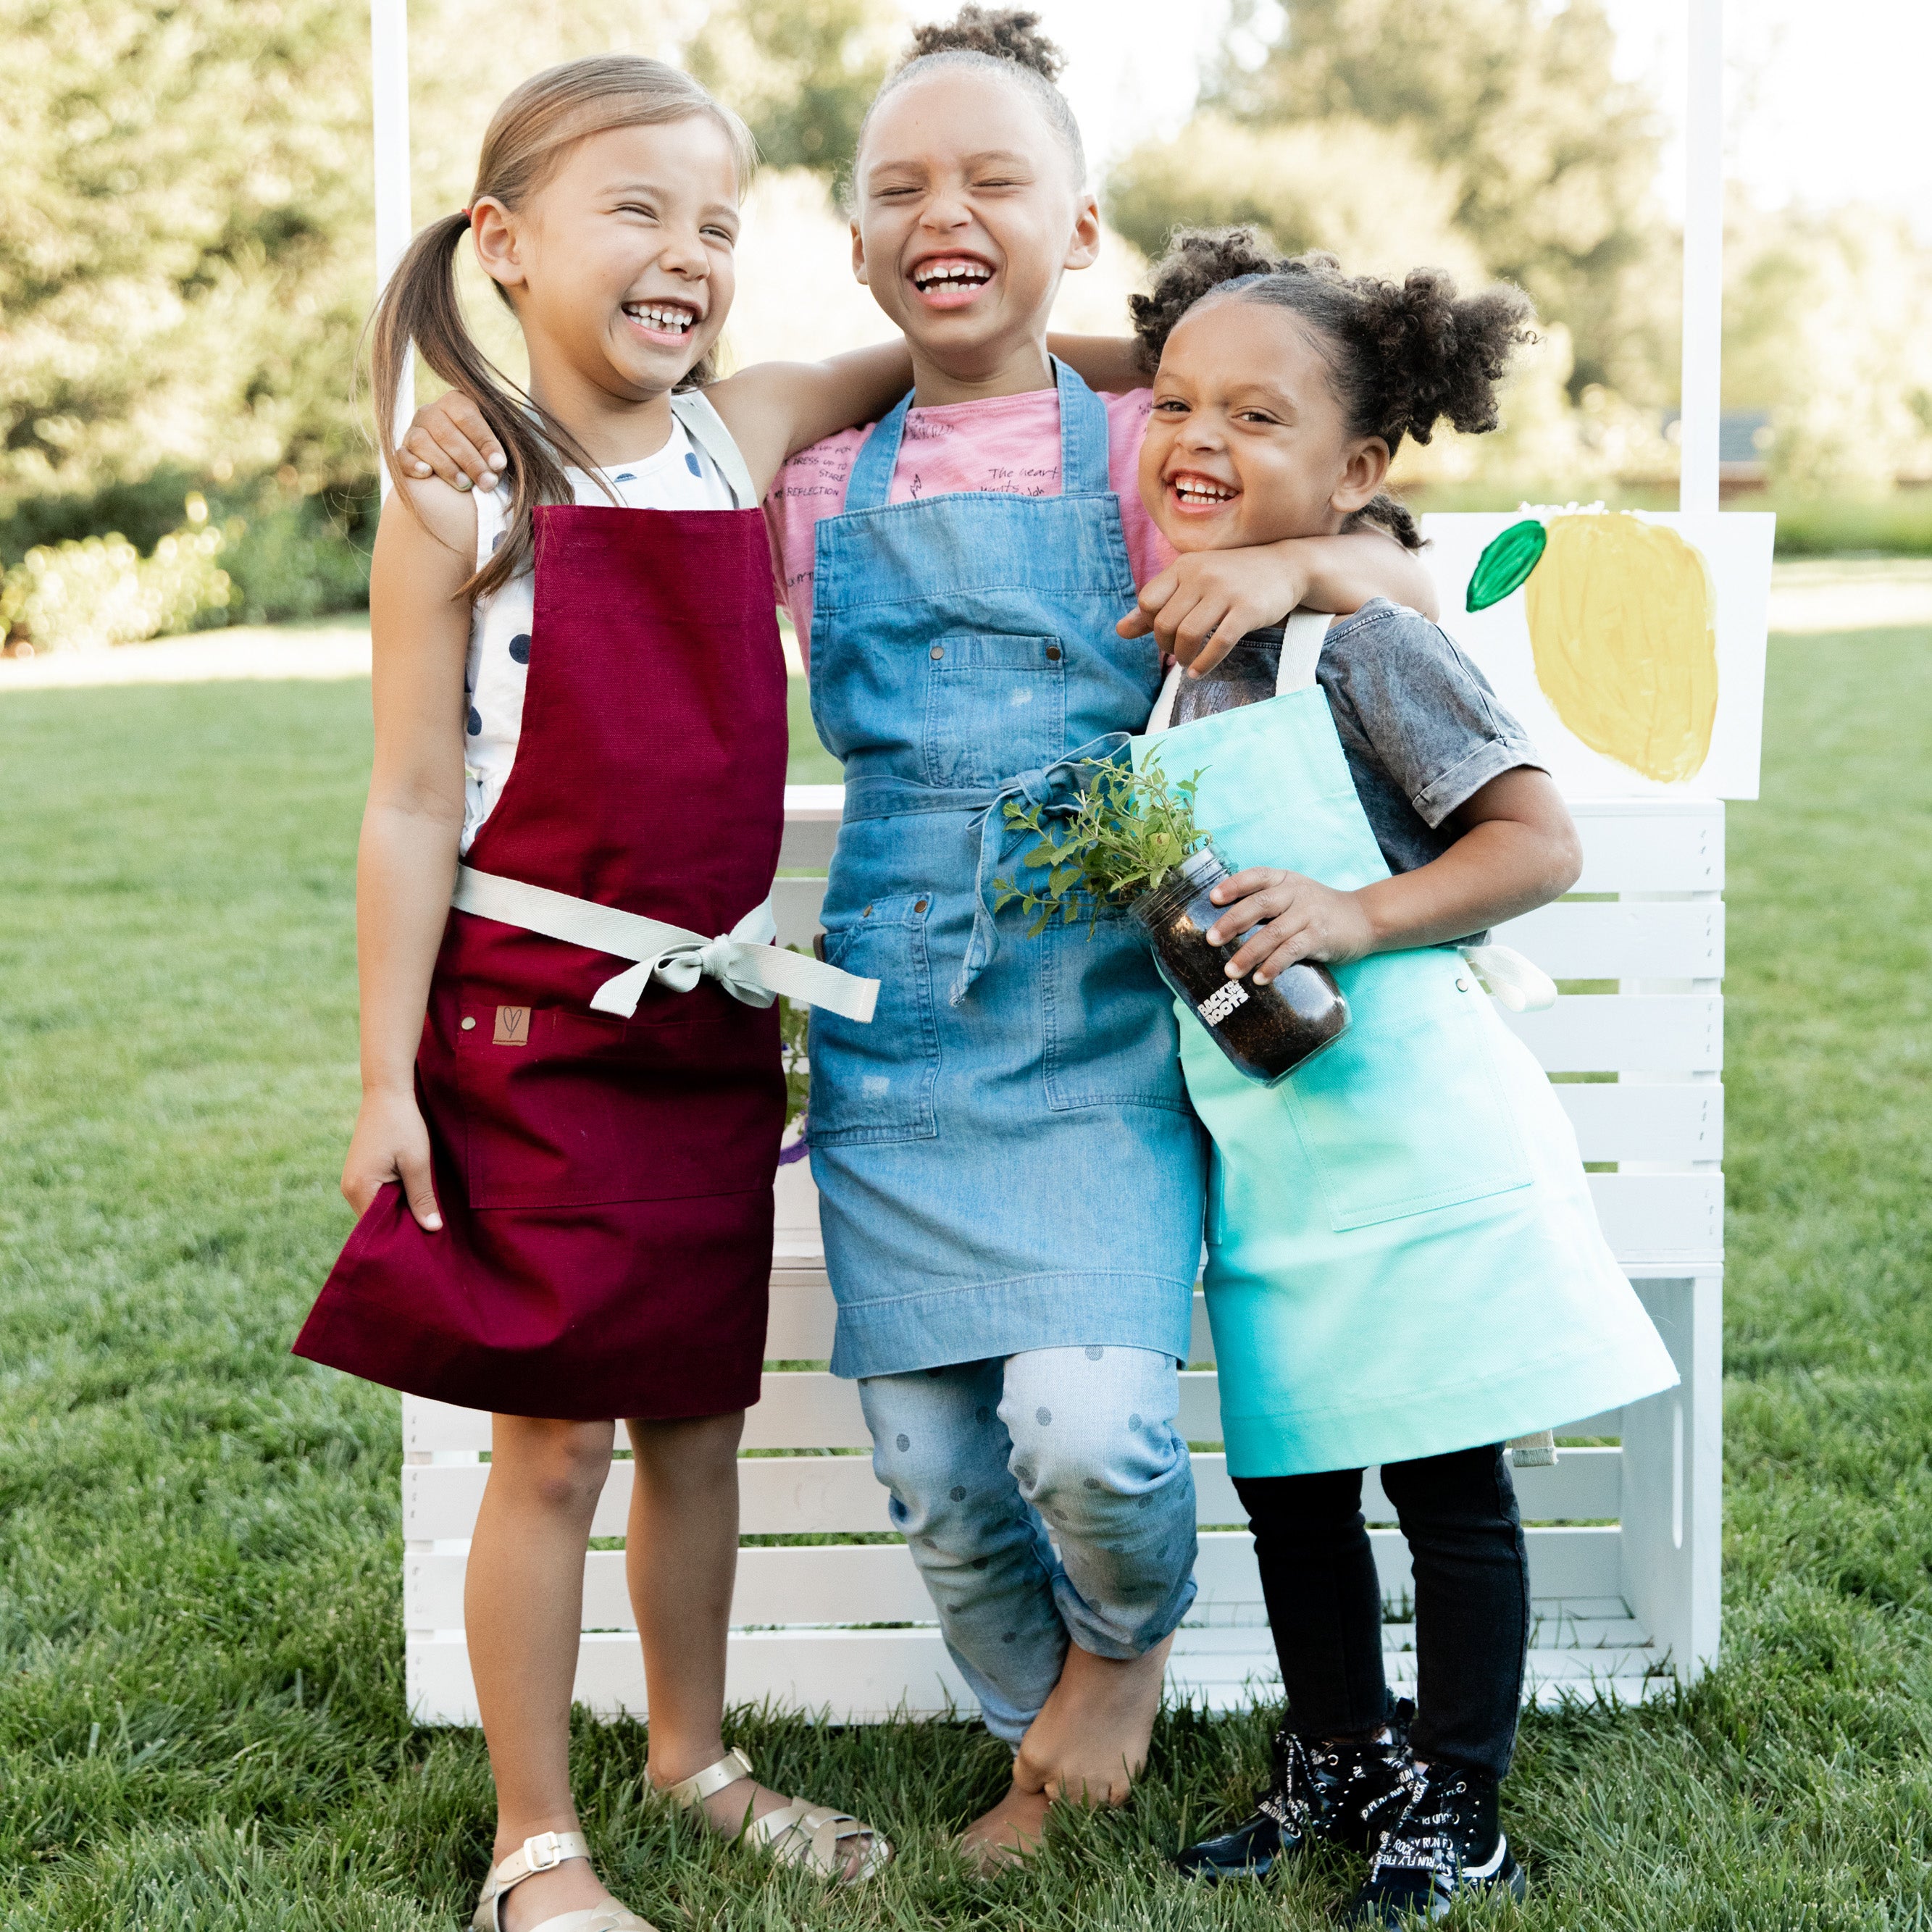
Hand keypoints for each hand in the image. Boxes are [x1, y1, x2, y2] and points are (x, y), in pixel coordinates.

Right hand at [342, 1088, 442, 1230]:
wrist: (387, 1092)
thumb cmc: (403, 1125)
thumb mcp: (417, 1163)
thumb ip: (422, 1198)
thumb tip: (431, 1229)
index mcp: (360, 1189)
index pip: (379, 1228)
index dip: (402, 1235)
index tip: (426, 1242)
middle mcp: (349, 1189)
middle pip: (377, 1220)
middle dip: (402, 1224)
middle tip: (431, 1230)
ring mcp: (352, 1180)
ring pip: (378, 1207)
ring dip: (399, 1210)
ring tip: (425, 1214)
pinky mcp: (360, 1172)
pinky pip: (377, 1195)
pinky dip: (394, 1198)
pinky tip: (414, 1196)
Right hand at [401, 392, 503, 492]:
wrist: (461, 468)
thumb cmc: (482, 453)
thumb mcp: (492, 447)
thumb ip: (495, 451)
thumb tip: (496, 465)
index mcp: (455, 402)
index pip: (466, 416)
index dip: (484, 441)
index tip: (498, 465)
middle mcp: (430, 412)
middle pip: (445, 432)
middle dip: (469, 460)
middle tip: (487, 483)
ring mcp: (413, 431)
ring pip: (422, 442)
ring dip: (446, 466)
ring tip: (464, 484)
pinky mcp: (403, 451)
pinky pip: (402, 456)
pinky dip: (413, 464)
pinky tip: (427, 473)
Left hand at [1116, 548, 1310, 673]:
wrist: (1285, 566)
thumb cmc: (1233, 578)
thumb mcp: (1192, 583)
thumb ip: (1157, 606)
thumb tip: (1120, 631)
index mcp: (1184, 567)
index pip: (1148, 601)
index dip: (1150, 624)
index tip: (1165, 634)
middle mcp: (1201, 576)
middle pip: (1165, 623)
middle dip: (1166, 646)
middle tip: (1177, 653)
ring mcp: (1225, 592)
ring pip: (1188, 635)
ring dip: (1183, 657)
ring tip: (1188, 663)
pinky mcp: (1247, 610)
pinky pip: (1218, 644)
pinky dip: (1204, 664)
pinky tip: (1199, 672)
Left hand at [1204, 867, 1376, 981]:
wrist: (1365, 918)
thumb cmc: (1320, 910)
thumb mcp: (1295, 896)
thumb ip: (1267, 904)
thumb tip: (1226, 929)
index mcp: (1285, 880)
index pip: (1256, 876)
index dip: (1233, 885)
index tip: (1212, 899)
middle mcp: (1296, 893)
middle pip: (1259, 904)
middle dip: (1232, 922)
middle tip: (1211, 940)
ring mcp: (1309, 914)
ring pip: (1273, 932)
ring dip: (1249, 953)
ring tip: (1231, 971)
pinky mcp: (1320, 936)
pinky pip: (1291, 951)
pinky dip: (1273, 965)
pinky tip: (1260, 978)